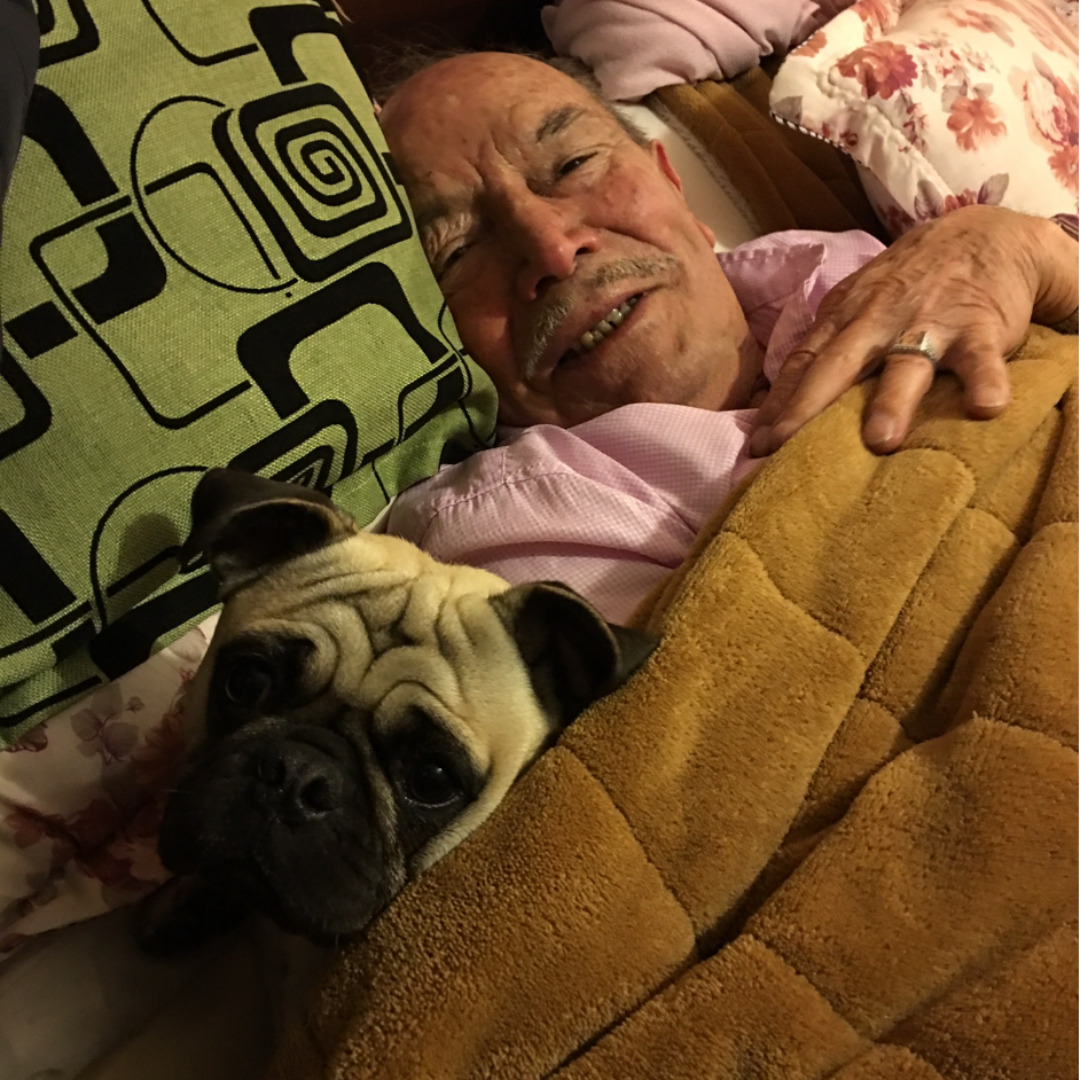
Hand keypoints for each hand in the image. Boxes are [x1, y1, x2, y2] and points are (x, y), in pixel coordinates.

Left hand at [748, 205, 1078, 455]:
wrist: (983, 232)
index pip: (801, 363)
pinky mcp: (981, 326)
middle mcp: (878, 321)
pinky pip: (982, 357)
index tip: (755, 444)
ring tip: (880, 441)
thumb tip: (779, 406)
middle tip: (782, 446)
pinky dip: (986, 381)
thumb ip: (826, 350)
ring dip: (891, 401)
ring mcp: (928, 322)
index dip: (776, 402)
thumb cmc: (906, 285)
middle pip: (836, 366)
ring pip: (906, 364)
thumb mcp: (857, 308)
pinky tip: (986, 408)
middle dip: (806, 406)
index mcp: (844, 320)